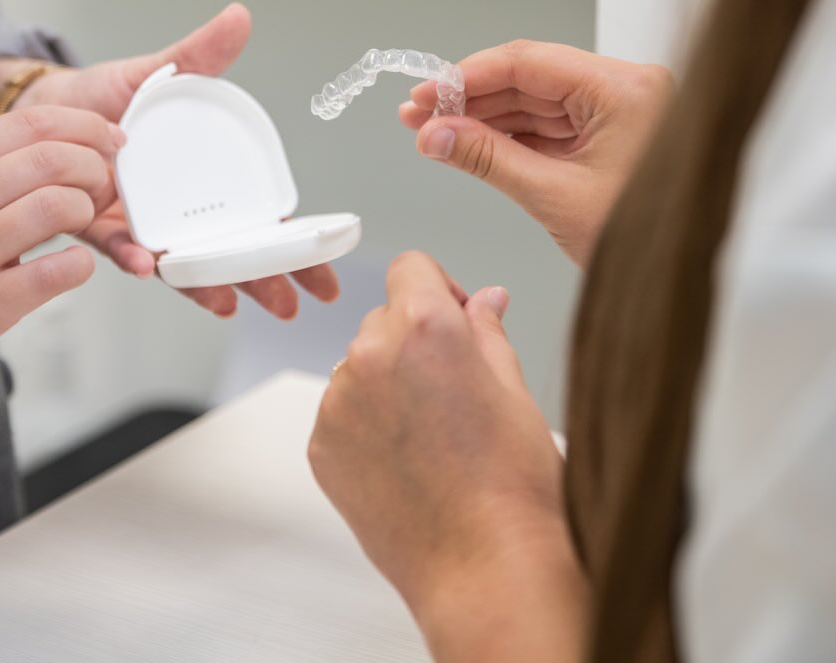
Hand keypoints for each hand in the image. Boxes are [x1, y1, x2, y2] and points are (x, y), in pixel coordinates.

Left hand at [0, 4, 340, 318]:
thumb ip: (197, 54)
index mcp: (202, 181)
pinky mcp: (96, 226)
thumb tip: (238, 17)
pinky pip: (120, 248)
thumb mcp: (154, 73)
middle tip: (290, 304)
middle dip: (263, 282)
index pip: (258, 222)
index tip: (323, 274)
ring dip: (206, 285)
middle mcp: (176, 211)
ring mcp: (140, 223)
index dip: (293, 249)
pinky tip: (153, 266)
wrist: (36, 110)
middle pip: (229, 254)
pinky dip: (136, 257)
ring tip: (228, 302)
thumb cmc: (98, 98)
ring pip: (182, 265)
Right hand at [0, 105, 121, 396]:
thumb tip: (53, 152)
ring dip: (87, 213)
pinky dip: (80, 266)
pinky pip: (60, 271)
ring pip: (60, 206)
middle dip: (95, 169)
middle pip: (53, 158)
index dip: (84, 126)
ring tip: (82, 226)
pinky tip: (69, 269)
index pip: (30, 122)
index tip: (107, 139)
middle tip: (103, 187)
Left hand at [309, 252, 583, 660]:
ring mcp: (338, 403)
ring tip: (434, 437)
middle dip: (414, 341)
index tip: (454, 317)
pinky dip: (368, 427)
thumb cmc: (513, 488)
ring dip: (388, 384)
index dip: (437, 287)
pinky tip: (409, 462)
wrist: (486, 568)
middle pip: (384, 318)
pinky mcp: (321, 447)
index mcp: (425, 327)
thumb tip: (484, 300)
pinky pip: (342, 414)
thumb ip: (486, 333)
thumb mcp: (514, 390)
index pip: (410, 267)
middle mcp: (370, 355)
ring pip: (360, 368)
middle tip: (455, 391)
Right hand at [402, 41, 672, 265]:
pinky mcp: (614, 135)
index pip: (528, 62)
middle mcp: (626, 89)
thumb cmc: (644, 242)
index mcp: (624, 89)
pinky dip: (511, 136)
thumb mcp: (555, 197)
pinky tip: (471, 143)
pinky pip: (553, 125)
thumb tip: (435, 135)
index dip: (467, 77)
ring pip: (538, 102)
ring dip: (485, 117)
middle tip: (418, 114)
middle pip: (531, 77)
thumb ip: (488, 158)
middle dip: (470, 98)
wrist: (681, 282)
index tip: (425, 94)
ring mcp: (621, 111)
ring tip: (435, 132)